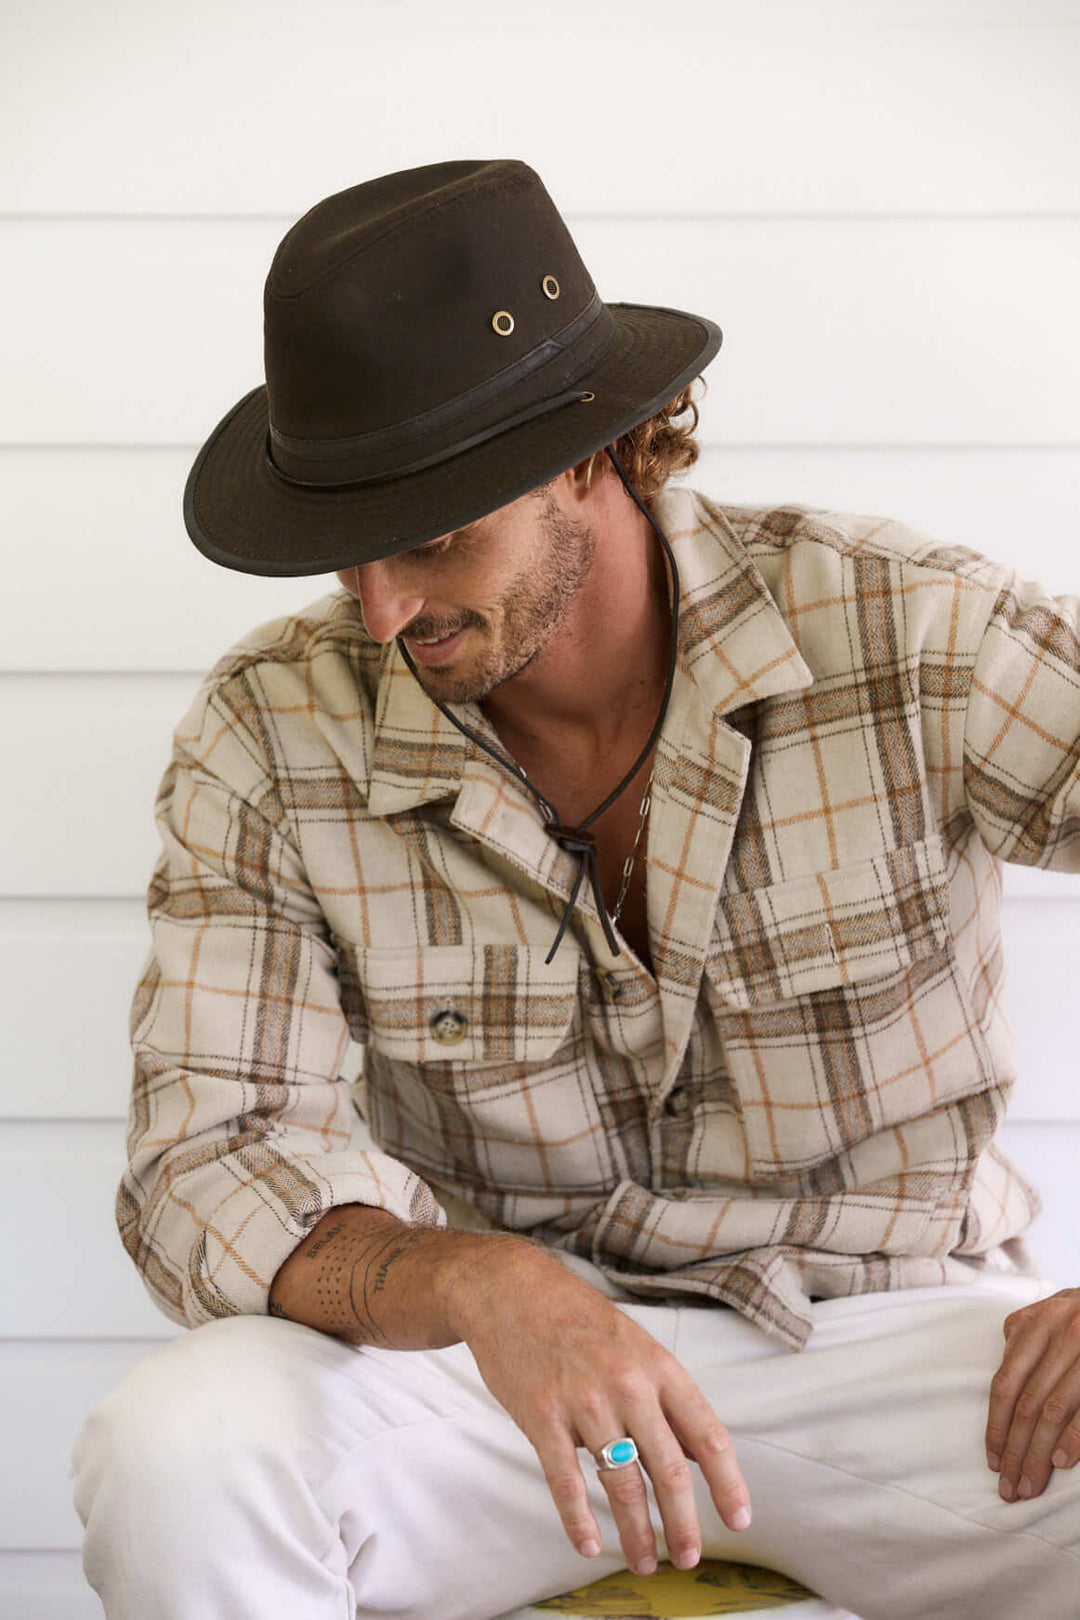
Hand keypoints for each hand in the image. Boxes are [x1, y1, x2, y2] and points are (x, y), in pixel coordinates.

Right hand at [444, 1241, 750, 1574]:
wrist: (512, 1290)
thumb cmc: (578, 1319)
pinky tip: (588, 1545)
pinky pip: (565, 1480)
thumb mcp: (637, 1346)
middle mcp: (628, 1386)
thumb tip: (699, 1453)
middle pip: (669, 1470)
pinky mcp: (542, 1417)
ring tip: (643, 1561)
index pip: (708, 1435)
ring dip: (636, 1532)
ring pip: (621, 1483)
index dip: (728, 1484)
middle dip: (682, 1523)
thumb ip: (667, 1399)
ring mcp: (583, 1402)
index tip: (740, 1521)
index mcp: (659, 1367)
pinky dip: (578, 1519)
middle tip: (688, 1557)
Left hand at [985, 1288, 1079, 1501]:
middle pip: (1027, 1404)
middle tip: (1008, 1487)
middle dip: (1014, 1450)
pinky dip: (1073, 1437)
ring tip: (1030, 1484)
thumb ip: (1024, 1337)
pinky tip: (1061, 1462)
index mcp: (1040, 1322)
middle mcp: (1061, 1334)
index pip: (1006, 1382)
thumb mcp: (1054, 1312)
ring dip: (1038, 1453)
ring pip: (1053, 1410)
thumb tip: (1004, 1372)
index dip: (996, 1425)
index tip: (992, 1459)